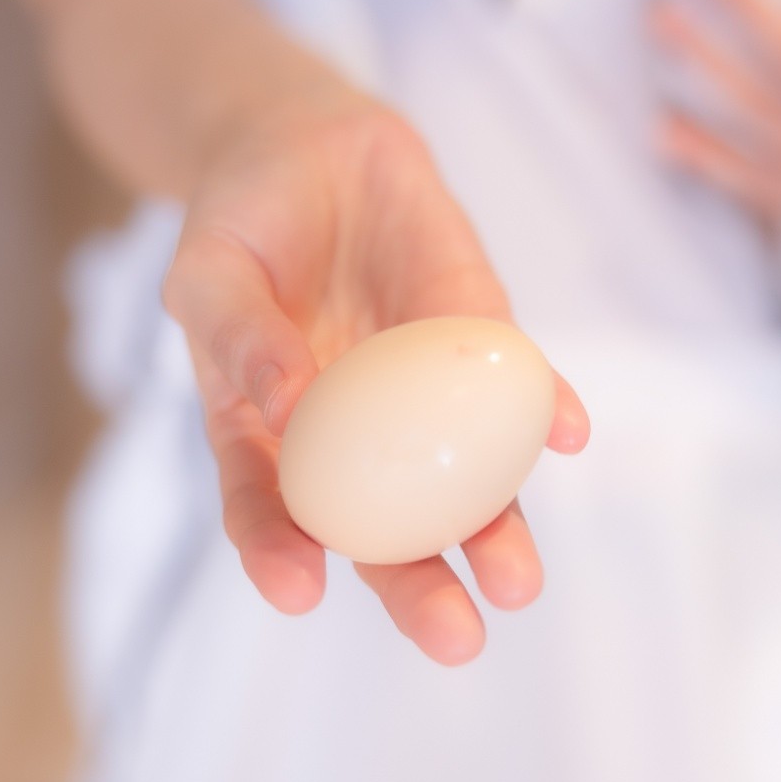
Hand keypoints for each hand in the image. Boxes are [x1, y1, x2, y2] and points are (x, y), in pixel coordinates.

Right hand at [162, 97, 589, 664]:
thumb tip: (285, 403)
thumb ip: (237, 334)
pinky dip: (546, 410)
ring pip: (464, 482)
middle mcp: (352, 438)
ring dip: (497, 531)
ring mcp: (420, 397)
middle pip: (384, 533)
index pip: (270, 512)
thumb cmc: (242, 221)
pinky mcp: (476, 339)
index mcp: (268, 436)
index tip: (301, 594)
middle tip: (458, 638)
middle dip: (420, 591)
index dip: (281, 558)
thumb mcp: (210, 269)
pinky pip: (516, 387)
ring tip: (517, 583)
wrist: (310, 143)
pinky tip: (570, 433)